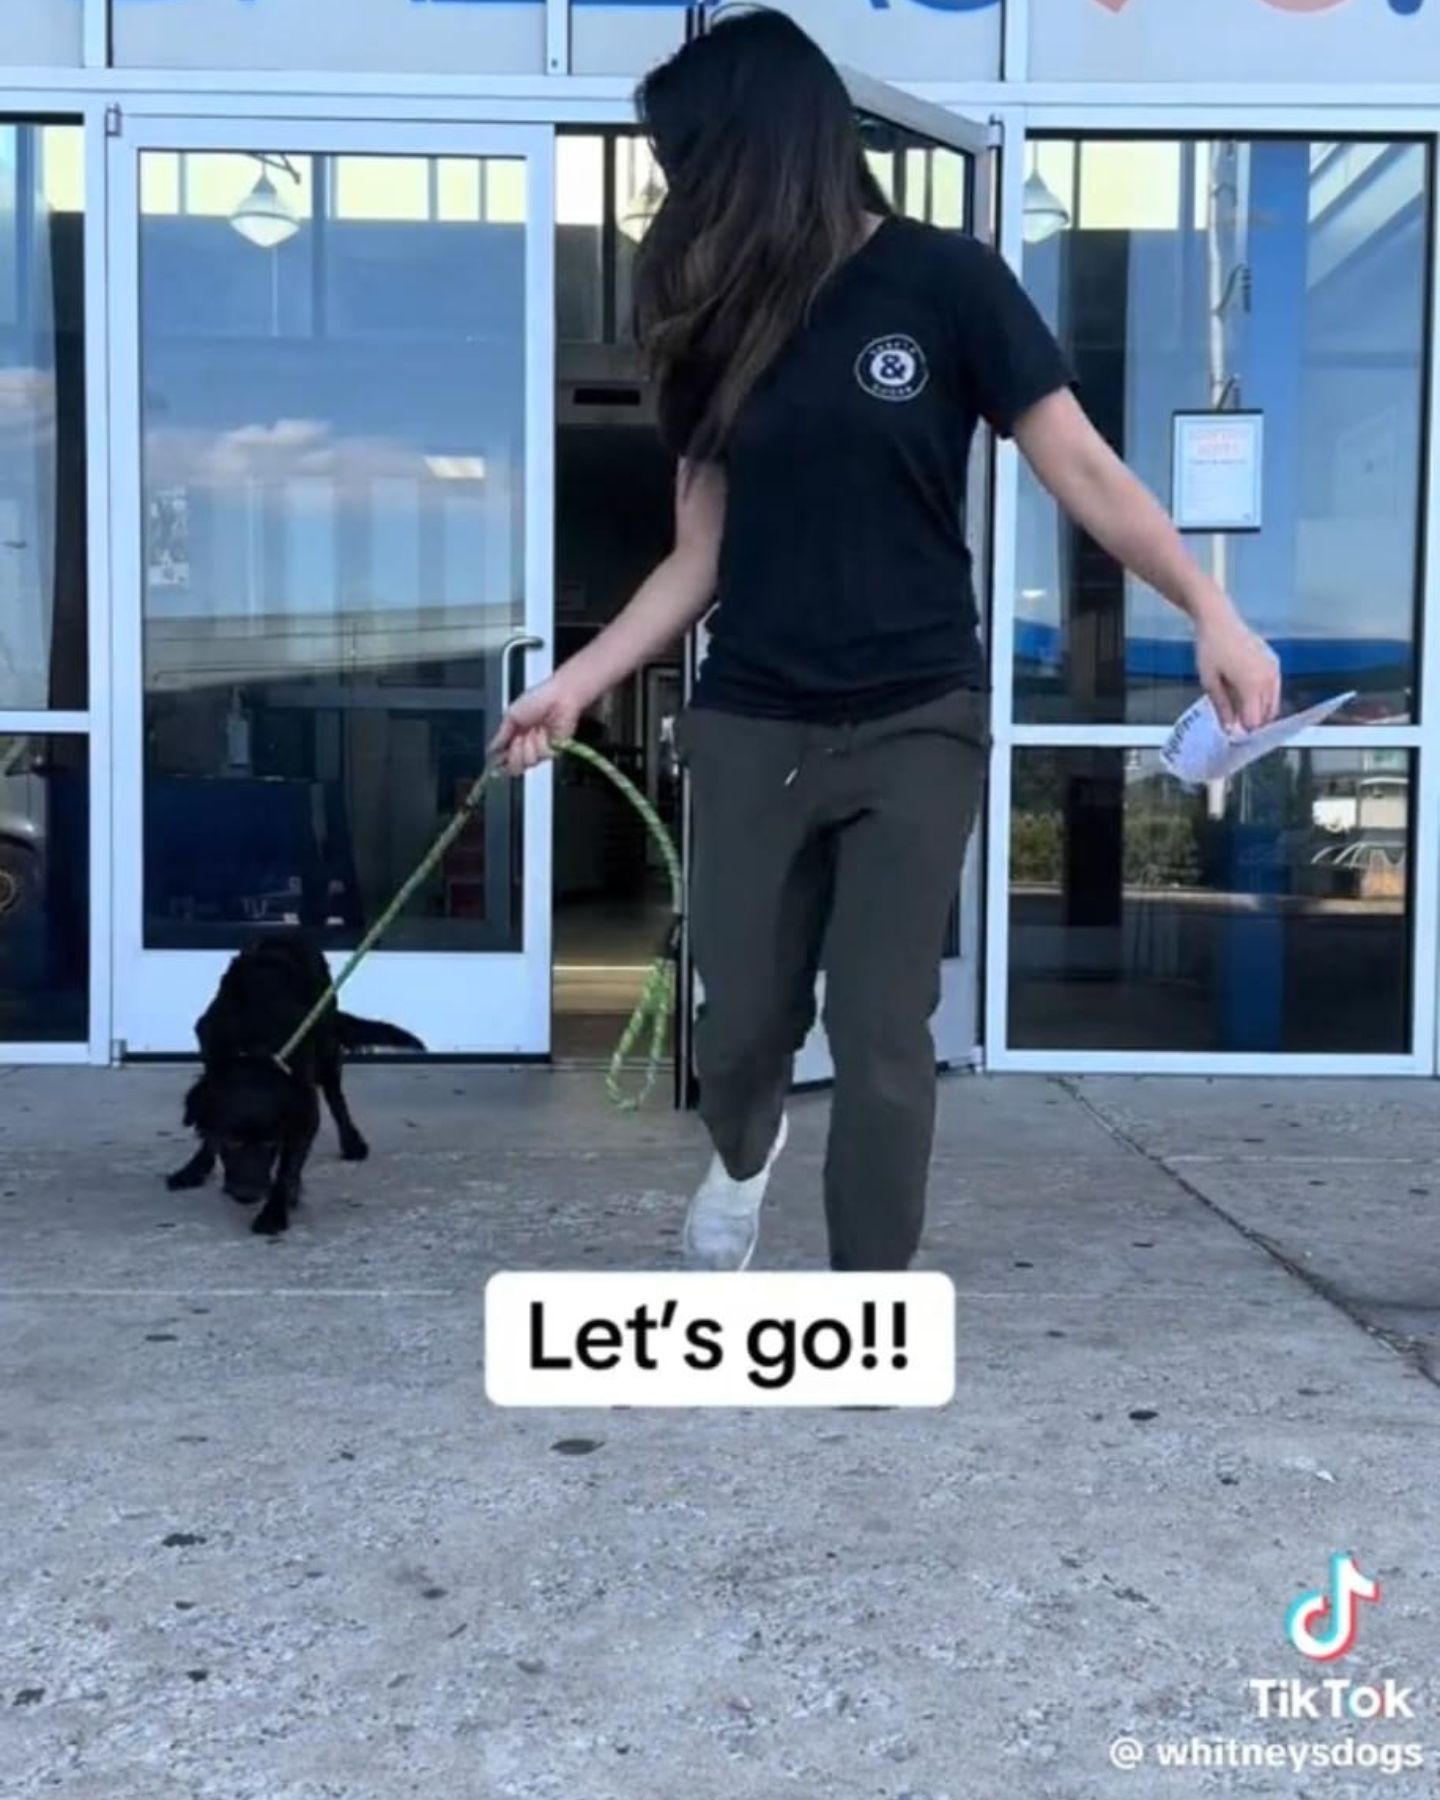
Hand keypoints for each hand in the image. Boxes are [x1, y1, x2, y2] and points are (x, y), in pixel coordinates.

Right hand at [490, 671, 584, 775]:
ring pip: (529, 762)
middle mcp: (528, 744)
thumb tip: (491, 749)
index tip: (496, 763)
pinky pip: (543, 755)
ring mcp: (541, 748)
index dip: (501, 761)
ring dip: (529, 746)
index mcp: (515, 735)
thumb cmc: (538, 699)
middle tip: (519, 739)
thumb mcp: (511, 715)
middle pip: (516, 765)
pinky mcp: (555, 750)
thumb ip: (501, 735)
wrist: (560, 697)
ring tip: (533, 731)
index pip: (505, 756)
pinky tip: (544, 732)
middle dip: (514, 754)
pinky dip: (541, 743)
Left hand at [1195, 609, 1280, 733]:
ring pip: (1273, 703)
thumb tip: (1228, 729)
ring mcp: (1274, 669)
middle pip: (1267, 715)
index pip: (1254, 721)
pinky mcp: (1274, 662)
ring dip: (1258, 711)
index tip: (1233, 737)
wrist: (1219, 620)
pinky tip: (1245, 695)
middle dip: (1252, 723)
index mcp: (1252, 685)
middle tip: (1236, 726)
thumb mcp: (1210, 682)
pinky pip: (1273, 689)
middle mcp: (1268, 678)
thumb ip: (1222, 708)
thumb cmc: (1210, 649)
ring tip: (1239, 711)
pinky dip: (1262, 697)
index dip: (1244, 732)